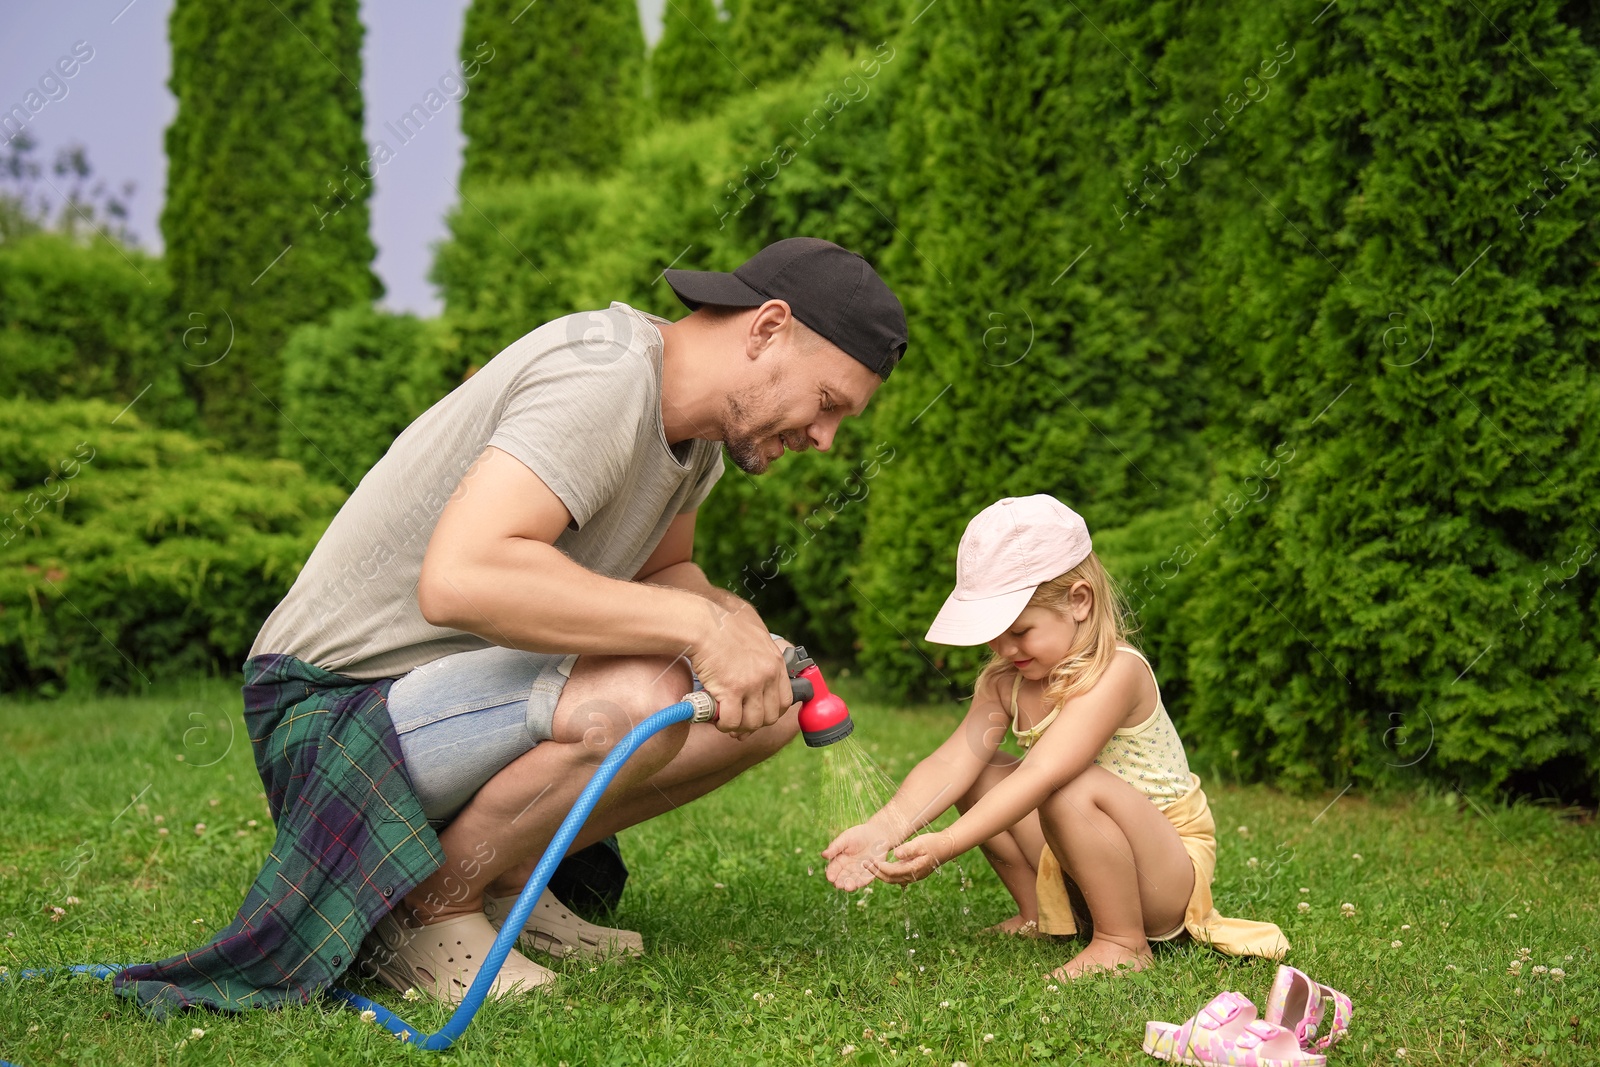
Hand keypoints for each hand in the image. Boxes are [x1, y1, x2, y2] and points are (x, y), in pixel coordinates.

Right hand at [687, 600, 792, 735]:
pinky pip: (733, 721)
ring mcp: (752, 683)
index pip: (785, 701)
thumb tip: (760, 679)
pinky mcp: (732, 690)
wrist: (703, 625)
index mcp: (775, 662)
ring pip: (752, 723)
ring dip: (738, 726)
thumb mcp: (755, 637)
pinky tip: (716, 718)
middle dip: (754, 723)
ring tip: (726, 720)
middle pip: (770, 716)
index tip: (757, 714)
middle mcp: (768, 674)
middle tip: (739, 721)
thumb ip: (763, 657)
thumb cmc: (722, 628)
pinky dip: (724, 725)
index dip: (771, 713)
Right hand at [822, 822, 893, 890]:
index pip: (833, 869)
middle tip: (838, 885)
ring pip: (852, 881)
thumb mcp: (845, 839)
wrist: (877, 833)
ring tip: (847, 887)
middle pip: (842, 878)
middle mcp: (848, 868)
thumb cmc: (858, 834)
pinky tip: (858, 884)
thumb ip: (835, 847)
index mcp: (840, 860)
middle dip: (839, 882)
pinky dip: (861, 882)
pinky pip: (865, 879)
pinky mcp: (870, 873)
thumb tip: (823, 855)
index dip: (831, 874)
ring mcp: (858, 872)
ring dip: (850, 885)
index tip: (830, 877)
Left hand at [868, 831, 952, 885]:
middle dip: (876, 872)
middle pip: (890, 879)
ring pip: (892, 879)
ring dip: (879, 873)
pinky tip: (877, 867)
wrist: (944, 848)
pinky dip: (885, 873)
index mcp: (914, 869)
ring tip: (867, 865)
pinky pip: (895, 876)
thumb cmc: (932, 843)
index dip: (880, 867)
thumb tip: (896, 854)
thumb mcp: (920, 843)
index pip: (892, 872)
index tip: (869, 860)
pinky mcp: (910, 873)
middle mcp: (912, 876)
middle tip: (863, 864)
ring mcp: (911, 876)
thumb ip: (908, 849)